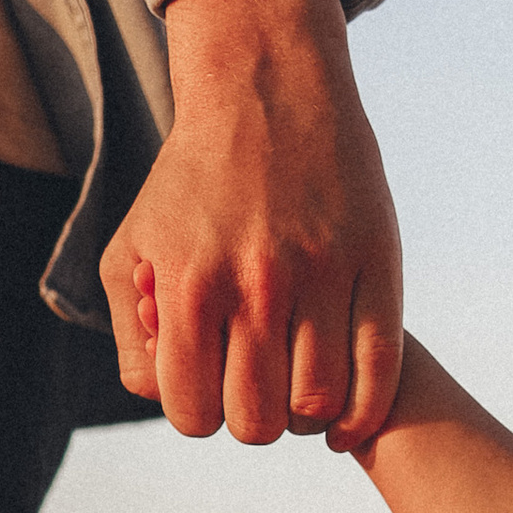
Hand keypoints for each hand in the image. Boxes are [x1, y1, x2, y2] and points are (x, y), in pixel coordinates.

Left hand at [102, 0, 402, 446]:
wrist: (266, 90)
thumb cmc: (192, 182)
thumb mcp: (133, 246)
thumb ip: (134, 334)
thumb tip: (165, 398)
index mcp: (191, 285)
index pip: (194, 414)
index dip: (201, 411)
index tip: (211, 383)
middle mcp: (257, 285)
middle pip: (258, 422)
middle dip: (253, 416)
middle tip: (257, 382)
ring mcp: (323, 276)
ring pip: (318, 405)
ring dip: (305, 412)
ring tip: (297, 381)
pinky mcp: (377, 264)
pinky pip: (379, 373)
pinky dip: (363, 413)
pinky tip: (345, 415)